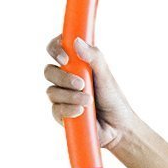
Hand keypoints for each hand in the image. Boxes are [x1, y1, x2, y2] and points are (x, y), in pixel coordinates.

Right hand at [44, 34, 137, 150]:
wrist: (118, 126)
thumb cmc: (113, 98)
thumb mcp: (106, 76)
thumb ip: (94, 57)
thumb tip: (76, 41)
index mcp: (74, 65)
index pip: (56, 49)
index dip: (55, 49)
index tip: (65, 58)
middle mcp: (64, 79)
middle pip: (48, 71)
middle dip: (63, 77)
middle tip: (82, 84)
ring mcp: (61, 96)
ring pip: (51, 92)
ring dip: (70, 96)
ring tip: (89, 101)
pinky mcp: (60, 114)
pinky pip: (55, 109)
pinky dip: (68, 109)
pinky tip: (81, 111)